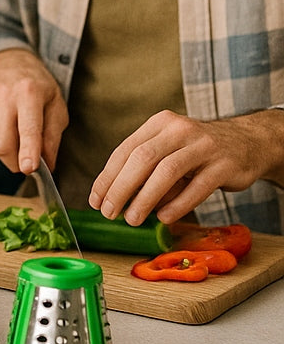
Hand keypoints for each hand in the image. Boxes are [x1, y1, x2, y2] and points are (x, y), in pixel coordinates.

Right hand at [0, 48, 67, 174]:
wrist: (6, 63)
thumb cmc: (36, 86)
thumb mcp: (56, 105)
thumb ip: (53, 136)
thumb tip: (47, 165)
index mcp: (29, 92)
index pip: (27, 127)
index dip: (29, 151)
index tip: (29, 168)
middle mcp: (3, 96)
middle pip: (3, 144)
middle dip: (16, 161)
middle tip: (28, 160)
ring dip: (8, 151)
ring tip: (16, 133)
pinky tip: (4, 127)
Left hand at [89, 108, 283, 224]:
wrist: (248, 142)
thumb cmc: (197, 152)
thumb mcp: (168, 151)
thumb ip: (145, 169)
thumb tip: (115, 199)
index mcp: (159, 124)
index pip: (125, 150)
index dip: (107, 176)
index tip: (95, 200)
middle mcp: (178, 129)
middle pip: (141, 158)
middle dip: (120, 187)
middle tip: (109, 212)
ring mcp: (203, 145)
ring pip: (166, 171)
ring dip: (145, 198)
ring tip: (131, 219)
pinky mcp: (224, 164)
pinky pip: (197, 187)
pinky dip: (177, 204)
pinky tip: (163, 218)